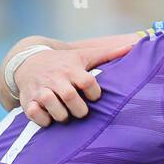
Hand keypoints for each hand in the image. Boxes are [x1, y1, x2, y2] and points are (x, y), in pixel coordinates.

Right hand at [17, 45, 132, 126]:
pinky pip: (34, 113)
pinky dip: (42, 119)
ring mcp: (41, 89)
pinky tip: (48, 117)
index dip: (94, 93)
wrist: (28, 61)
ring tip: (65, 114)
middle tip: (81, 111)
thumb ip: (108, 53)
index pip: (88, 82)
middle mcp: (56, 79)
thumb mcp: (84, 55)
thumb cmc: (64, 62)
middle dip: (79, 109)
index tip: (93, 96)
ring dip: (62, 115)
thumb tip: (135, 43)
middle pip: (70, 96)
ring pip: (52, 105)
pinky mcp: (28, 100)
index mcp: (72, 69)